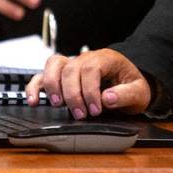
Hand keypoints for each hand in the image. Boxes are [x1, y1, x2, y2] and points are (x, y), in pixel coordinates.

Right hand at [25, 49, 151, 119]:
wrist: (127, 82)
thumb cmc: (131, 85)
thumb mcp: (139, 92)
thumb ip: (126, 94)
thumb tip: (108, 98)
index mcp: (106, 58)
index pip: (91, 69)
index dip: (90, 91)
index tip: (96, 110)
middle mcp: (85, 58)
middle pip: (71, 69)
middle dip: (73, 94)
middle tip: (81, 114)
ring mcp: (72, 65)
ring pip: (54, 65)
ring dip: (53, 86)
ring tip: (58, 105)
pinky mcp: (61, 76)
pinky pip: (43, 75)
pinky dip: (35, 86)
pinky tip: (33, 101)